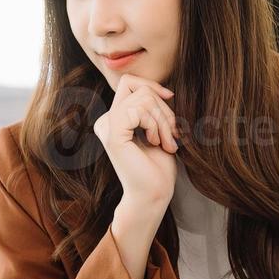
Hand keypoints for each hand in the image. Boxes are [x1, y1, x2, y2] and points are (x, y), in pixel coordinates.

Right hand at [91, 74, 179, 209]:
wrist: (153, 195)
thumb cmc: (158, 168)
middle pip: (138, 88)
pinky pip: (138, 110)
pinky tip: (156, 143)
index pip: (129, 83)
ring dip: (163, 120)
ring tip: (167, 143)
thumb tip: (162, 90)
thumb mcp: (157, 129)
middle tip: (173, 135)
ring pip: (143, 99)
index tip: (170, 98)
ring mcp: (106, 126)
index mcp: (113, 119)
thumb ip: (152, 108)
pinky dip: (156, 125)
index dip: (151, 86)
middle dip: (163, 108)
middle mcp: (105, 121)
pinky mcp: (112, 134)